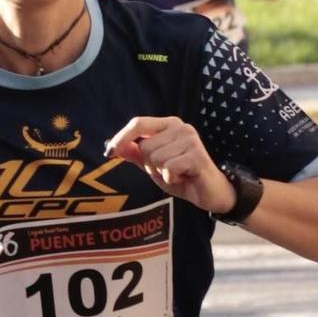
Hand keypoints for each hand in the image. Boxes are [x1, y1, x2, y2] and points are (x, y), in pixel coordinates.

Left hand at [105, 116, 236, 215]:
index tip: (109, 153)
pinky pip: (168, 168)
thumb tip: (113, 145)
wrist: (208, 193)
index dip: (121, 138)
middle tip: (168, 169)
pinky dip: (171, 179)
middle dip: (151, 164)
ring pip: (155, 158)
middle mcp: (181, 127)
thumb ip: (135, 154)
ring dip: (162, 172)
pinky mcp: (197, 156)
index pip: (138, 123)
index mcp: (169, 125)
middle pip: (144, 146)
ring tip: (178, 173)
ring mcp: (190, 140)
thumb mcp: (153, 165)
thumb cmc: (181, 176)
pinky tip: (184, 178)